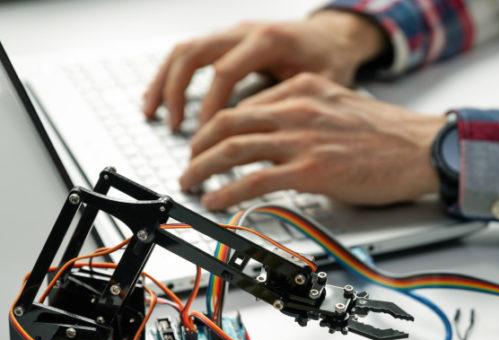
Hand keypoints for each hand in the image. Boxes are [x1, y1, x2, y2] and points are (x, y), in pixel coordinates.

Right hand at [143, 10, 385, 129]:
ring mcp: (232, 34)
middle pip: (194, 53)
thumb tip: (260, 137)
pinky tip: (162, 99)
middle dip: (176, 91)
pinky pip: (190, 54)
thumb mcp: (319, 85)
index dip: (211, 105)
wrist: (333, 37)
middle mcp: (244, 32)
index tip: (205, 134)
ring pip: (185, 50)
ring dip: (164, 82)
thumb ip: (289, 105)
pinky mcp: (226, 42)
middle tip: (173, 126)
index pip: (226, 71)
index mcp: (267, 40)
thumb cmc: (330, 61)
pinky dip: (171, 75)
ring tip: (153, 112)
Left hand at [180, 73, 442, 209]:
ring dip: (203, 168)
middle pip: (227, 122)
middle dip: (199, 145)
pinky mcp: (310, 171)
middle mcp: (296, 109)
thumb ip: (307, 116)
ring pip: (232, 149)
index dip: (218, 127)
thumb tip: (281, 137)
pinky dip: (227, 191)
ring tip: (192, 182)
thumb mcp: (340, 106)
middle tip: (190, 162)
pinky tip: (216, 199)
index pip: (244, 105)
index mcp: (302, 90)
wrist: (421, 148)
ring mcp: (301, 139)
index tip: (210, 142)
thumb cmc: (388, 134)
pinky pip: (254, 180)